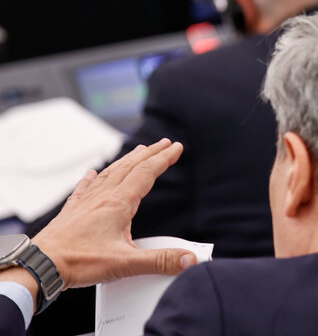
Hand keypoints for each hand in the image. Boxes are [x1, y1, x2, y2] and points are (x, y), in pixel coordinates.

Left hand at [32, 140, 196, 288]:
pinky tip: (92, 174)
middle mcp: (103, 197)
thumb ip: (159, 260)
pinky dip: (92, 178)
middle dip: (150, 154)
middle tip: (163, 143)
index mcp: (119, 204)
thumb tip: (187, 259)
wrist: (41, 264)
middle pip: (131, 167)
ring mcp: (86, 202)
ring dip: (127, 160)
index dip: (164, 159)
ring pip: (110, 173)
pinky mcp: (72, 211)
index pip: (147, 173)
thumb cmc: (79, 261)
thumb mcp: (126, 263)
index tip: (176, 147)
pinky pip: (85, 188)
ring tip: (137, 151)